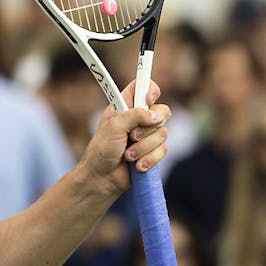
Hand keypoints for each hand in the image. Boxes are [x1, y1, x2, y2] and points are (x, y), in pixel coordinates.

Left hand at [81, 80, 170, 195]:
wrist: (102, 178)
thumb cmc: (102, 150)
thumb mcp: (114, 128)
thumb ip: (134, 116)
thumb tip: (156, 116)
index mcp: (124, 106)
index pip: (143, 87)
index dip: (150, 89)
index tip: (148, 100)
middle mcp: (138, 118)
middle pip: (162, 111)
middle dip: (148, 127)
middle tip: (132, 136)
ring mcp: (148, 135)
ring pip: (163, 133)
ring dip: (144, 147)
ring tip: (128, 155)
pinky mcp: (153, 151)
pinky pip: (164, 150)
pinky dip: (150, 159)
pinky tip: (137, 166)